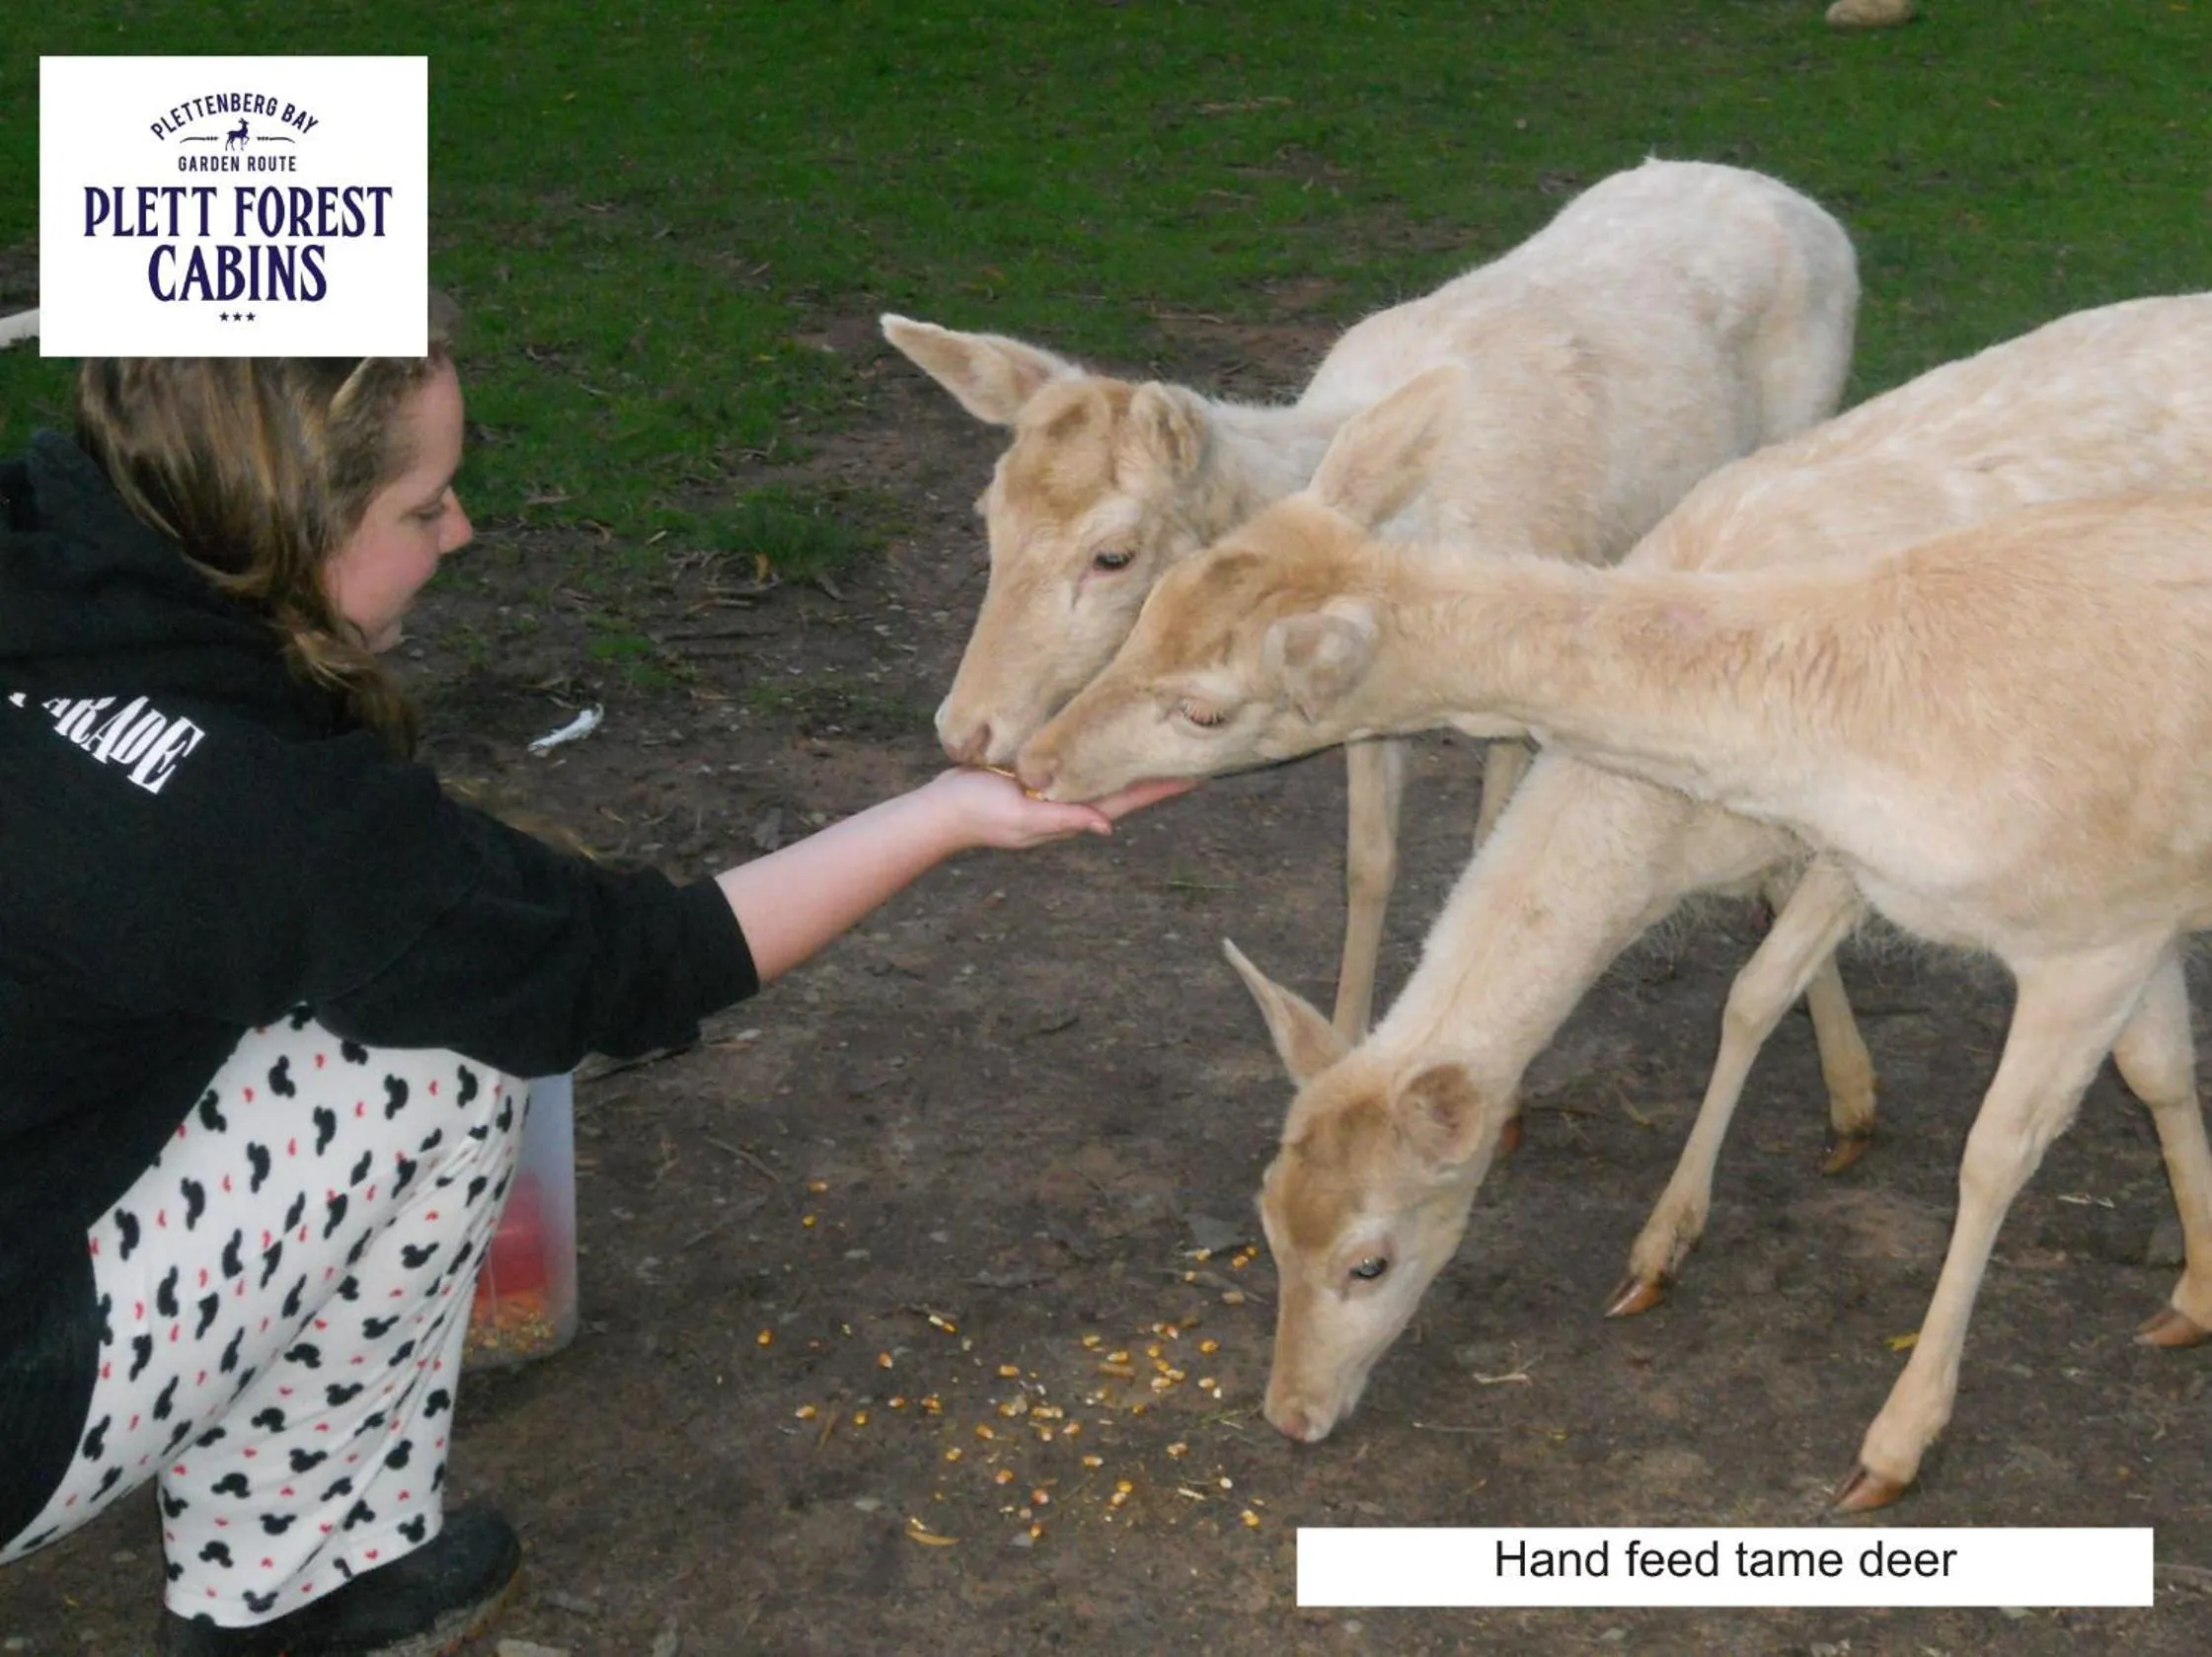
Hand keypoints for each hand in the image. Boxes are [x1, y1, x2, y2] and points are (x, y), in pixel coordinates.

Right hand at [926, 769, 1195, 850]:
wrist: (941, 810)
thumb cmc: (979, 813)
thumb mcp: (1023, 819)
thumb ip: (1064, 820)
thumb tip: (1107, 826)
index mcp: (1073, 813)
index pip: (1129, 798)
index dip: (1162, 788)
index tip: (1198, 774)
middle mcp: (1072, 803)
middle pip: (1125, 786)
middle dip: (1156, 774)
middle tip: (1193, 750)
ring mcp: (1056, 792)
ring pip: (1105, 774)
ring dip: (1133, 762)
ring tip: (1160, 742)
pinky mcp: (1039, 777)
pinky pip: (1080, 763)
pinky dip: (1101, 754)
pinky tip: (1108, 740)